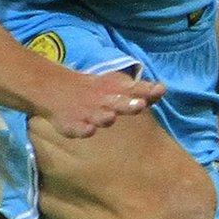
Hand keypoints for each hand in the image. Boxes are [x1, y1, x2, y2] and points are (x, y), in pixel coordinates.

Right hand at [35, 70, 164, 138]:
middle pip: (116, 102)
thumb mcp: (116, 87)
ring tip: (111, 117)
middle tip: (141, 105)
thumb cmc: (96, 91)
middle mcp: (101, 100)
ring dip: (104, 116)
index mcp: (114, 90)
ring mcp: (85, 111)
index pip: (133, 90)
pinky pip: (76, 128)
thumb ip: (140, 91)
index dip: (145, 91)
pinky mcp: (70, 123)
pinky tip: (88, 130)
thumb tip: (163, 89)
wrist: (55, 88)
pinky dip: (82, 129)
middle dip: (128, 104)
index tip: (158, 90)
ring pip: (97, 115)